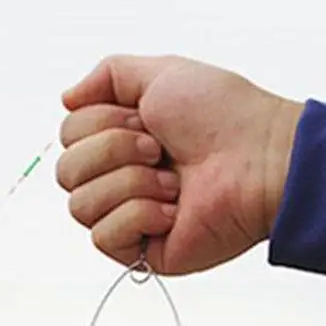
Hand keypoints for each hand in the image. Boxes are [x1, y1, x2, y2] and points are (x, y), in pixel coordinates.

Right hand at [56, 54, 302, 275]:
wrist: (260, 161)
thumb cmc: (225, 118)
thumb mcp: (159, 73)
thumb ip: (107, 75)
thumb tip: (66, 99)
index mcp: (122, 140)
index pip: (68, 136)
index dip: (101, 122)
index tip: (147, 119)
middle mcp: (122, 179)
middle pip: (66, 172)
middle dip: (112, 151)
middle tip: (158, 149)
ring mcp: (132, 218)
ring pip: (80, 205)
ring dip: (129, 183)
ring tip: (172, 183)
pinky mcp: (144, 252)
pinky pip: (103, 237)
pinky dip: (138, 215)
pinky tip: (173, 212)